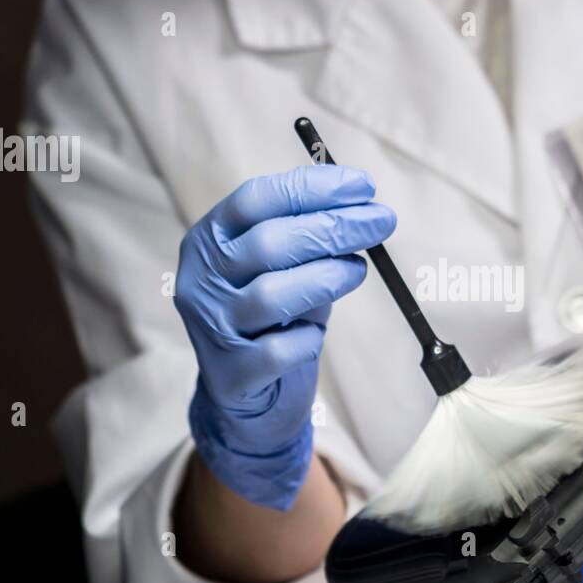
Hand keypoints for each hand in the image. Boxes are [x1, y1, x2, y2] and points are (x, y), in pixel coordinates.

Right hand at [175, 165, 395, 507]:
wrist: (244, 397)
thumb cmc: (271, 320)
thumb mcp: (283, 270)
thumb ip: (309, 239)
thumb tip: (365, 210)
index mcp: (209, 240)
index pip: (256, 199)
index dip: (311, 187)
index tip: (362, 186)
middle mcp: (201, 279)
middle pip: (269, 242)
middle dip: (335, 226)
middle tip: (382, 221)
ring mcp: (211, 327)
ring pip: (272, 294)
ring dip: (326, 277)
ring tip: (358, 271)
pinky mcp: (231, 374)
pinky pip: (278, 350)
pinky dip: (307, 339)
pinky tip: (316, 334)